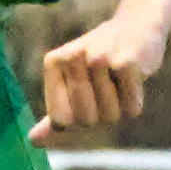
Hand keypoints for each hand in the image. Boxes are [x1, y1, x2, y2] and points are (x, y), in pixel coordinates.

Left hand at [30, 11, 166, 145]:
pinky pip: (131, 108)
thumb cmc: (100, 64)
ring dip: (119, 105)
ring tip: (118, 78)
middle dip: (100, 114)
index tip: (84, 100)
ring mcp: (100, 58)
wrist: (137, 28)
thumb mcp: (72, 85)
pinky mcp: (128, 62)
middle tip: (105, 86)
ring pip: (110, 116)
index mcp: (53, 63)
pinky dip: (135, 100)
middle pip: (86, 120)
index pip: (59, 121)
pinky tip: (133, 78)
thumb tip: (33, 141)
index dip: (76, 120)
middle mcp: (73, 57)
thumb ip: (56, 114)